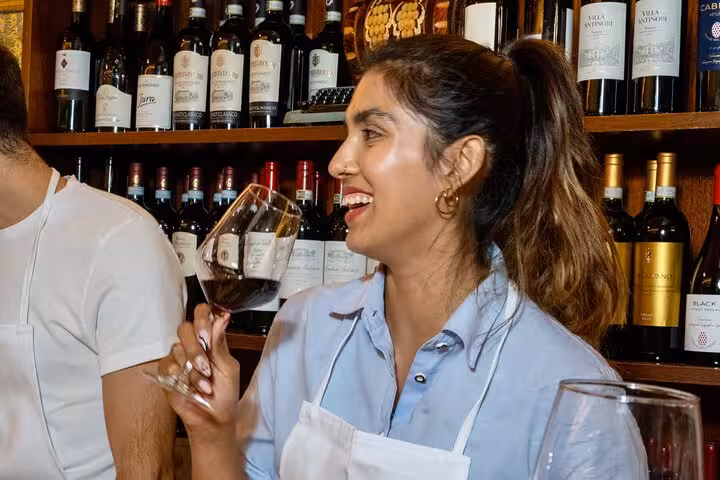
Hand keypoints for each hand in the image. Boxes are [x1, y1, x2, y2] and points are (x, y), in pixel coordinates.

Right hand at [158, 304, 239, 441]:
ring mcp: (178, 359)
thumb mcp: (228, 368)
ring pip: (176, 348)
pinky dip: (180, 377)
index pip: (202, 314)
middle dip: (195, 347)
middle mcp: (193, 345)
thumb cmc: (225, 393)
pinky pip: (167, 365)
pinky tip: (190, 387)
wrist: (213, 418)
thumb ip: (221, 344)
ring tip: (204, 386)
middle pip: (184, 328)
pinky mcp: (167, 373)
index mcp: (211, 340)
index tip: (206, 334)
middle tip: (206, 365)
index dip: (202, 318)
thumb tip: (223, 317)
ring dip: (193, 370)